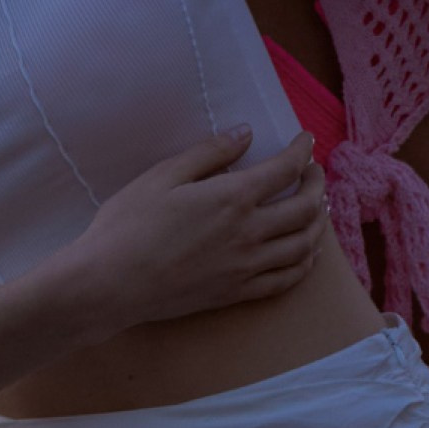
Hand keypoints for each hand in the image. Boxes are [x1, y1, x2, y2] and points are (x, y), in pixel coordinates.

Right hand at [69, 127, 328, 322]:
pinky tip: (305, 254)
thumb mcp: (163, 176)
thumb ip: (209, 153)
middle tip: (314, 173)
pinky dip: (305, 263)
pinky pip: (287, 280)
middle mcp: (250, 233)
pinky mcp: (238, 293)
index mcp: (233, 198)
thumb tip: (245, 133)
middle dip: (318, 185)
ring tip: (315, 210)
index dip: (303, 151)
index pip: (286, 169)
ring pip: (304, 246)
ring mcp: (247, 267)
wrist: (110, 285)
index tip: (306, 141)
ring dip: (317, 224)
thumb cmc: (128, 225)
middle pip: (306, 208)